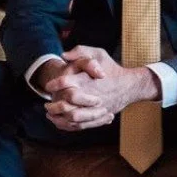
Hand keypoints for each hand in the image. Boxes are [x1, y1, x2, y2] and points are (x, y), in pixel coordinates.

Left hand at [41, 46, 157, 128]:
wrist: (129, 86)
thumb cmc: (112, 68)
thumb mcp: (99, 53)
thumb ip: (81, 51)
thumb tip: (63, 55)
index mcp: (88, 79)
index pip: (66, 82)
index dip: (55, 84)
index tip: (49, 86)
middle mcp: (90, 95)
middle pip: (67, 104)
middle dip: (54, 105)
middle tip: (47, 104)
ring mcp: (95, 108)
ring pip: (72, 118)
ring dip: (58, 117)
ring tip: (50, 114)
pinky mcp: (98, 117)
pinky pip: (80, 125)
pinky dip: (68, 125)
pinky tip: (60, 121)